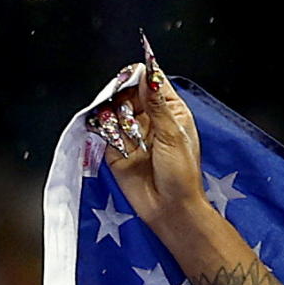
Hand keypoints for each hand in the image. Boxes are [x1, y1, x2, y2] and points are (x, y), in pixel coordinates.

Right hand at [82, 51, 203, 229]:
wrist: (169, 209)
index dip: (141, 76)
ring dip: (113, 113)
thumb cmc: (181, 174)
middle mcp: (150, 121)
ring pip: (114, 111)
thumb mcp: (172, 134)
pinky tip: (108, 132)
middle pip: (129, 94)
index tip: (130, 75)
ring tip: (119, 125)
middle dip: (122, 95)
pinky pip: (103, 132)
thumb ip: (155, 104)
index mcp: (170, 112)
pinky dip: (102, 128)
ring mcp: (132, 135)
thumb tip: (147, 75)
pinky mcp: (116, 151)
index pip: (153, 83)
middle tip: (120, 103)